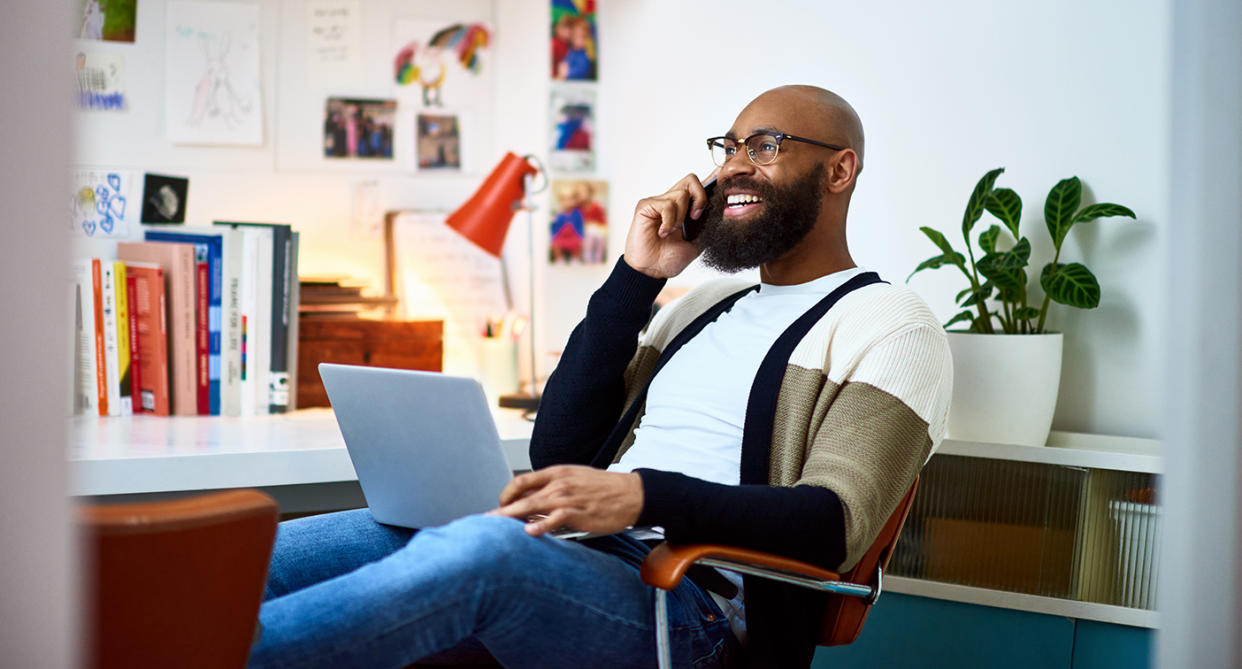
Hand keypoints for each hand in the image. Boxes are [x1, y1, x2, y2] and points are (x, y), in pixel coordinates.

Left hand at [491, 465, 643, 536]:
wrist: (632, 494)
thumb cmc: (604, 489)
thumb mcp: (575, 480)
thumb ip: (553, 489)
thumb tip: (532, 503)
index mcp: (557, 473)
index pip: (521, 480)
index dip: (506, 494)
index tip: (499, 506)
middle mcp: (559, 483)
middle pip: (522, 495)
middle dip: (501, 509)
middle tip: (485, 520)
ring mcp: (568, 498)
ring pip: (533, 505)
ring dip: (512, 516)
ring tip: (495, 526)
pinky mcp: (579, 513)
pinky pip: (555, 519)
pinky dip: (541, 525)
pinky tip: (529, 532)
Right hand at [623, 171, 717, 278]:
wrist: (652, 271)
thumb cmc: (669, 258)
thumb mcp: (697, 243)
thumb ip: (706, 226)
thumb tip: (722, 212)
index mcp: (684, 208)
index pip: (697, 186)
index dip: (711, 179)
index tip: (723, 181)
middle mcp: (671, 201)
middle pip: (691, 180)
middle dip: (700, 197)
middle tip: (695, 218)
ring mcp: (658, 202)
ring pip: (680, 194)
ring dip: (680, 217)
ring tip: (672, 232)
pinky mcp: (646, 206)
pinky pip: (666, 205)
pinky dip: (669, 221)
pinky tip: (662, 233)